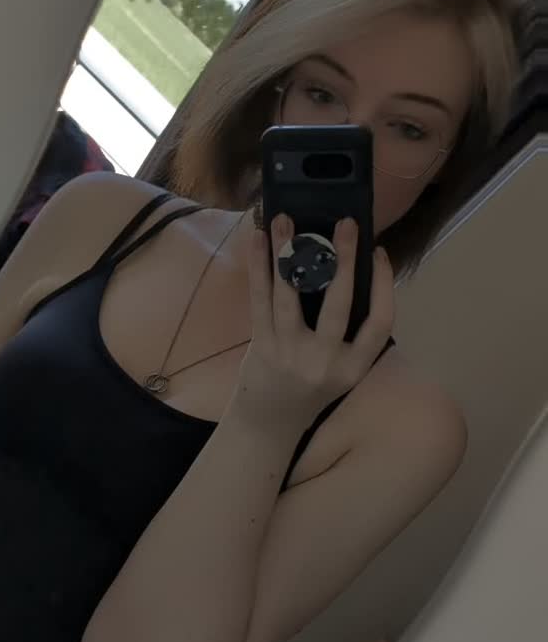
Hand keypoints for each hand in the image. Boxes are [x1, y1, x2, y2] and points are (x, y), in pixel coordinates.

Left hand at [237, 213, 393, 424]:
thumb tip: (344, 264)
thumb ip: (350, 331)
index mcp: (354, 368)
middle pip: (339, 304)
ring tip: (284, 220)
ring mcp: (291, 354)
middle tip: (345, 223)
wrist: (270, 421)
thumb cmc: (311, 385)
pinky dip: (259, 268)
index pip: (380, 322)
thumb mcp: (342, 368)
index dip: (384, 284)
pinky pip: (260, 300)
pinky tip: (258, 241)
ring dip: (288, 253)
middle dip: (343, 260)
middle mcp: (325, 362)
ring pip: (290, 295)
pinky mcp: (262, 346)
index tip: (379, 251)